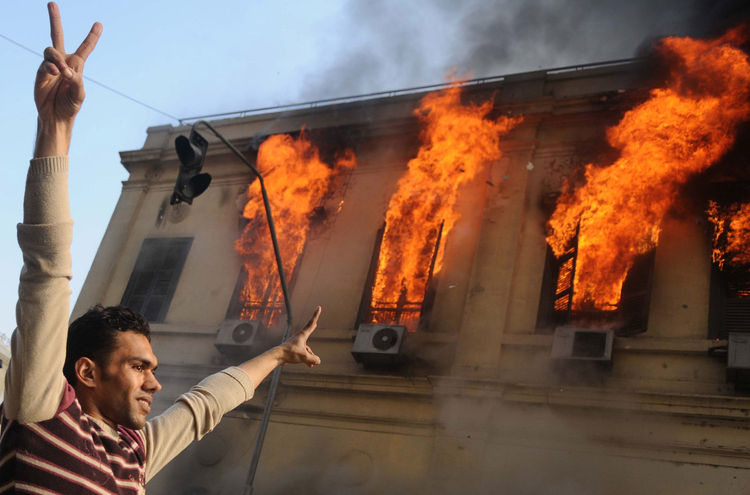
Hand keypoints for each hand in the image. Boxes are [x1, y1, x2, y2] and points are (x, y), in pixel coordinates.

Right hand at [34, 2, 100, 156]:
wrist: (55, 116)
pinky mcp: (40, 72)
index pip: (86, 48)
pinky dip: (51, 67)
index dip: (92, 36)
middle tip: (52, 3)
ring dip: (57, 59)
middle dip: (55, 20)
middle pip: (58, 36)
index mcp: (76, 65)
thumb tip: (67, 70)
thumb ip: (77, 82)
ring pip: (51, 50)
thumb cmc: (70, 106)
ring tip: (61, 73)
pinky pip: (45, 63)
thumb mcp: (80, 95)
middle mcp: (63, 62)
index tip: (99, 24)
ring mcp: (50, 66)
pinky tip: (55, 74)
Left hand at [278, 306, 321, 366]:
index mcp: (302, 335)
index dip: (316, 315)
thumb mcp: (304, 357)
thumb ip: (313, 359)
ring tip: (311, 365)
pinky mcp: (293, 350)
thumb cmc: (290, 353)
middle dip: (313, 328)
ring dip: (310, 356)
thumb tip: (318, 361)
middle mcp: (299, 338)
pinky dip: (306, 359)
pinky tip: (308, 365)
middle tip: (315, 322)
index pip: (311, 323)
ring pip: (307, 348)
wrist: (277, 357)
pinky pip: (303, 353)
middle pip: (309, 332)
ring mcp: (296, 344)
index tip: (319, 307)